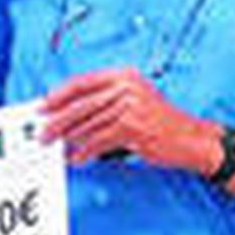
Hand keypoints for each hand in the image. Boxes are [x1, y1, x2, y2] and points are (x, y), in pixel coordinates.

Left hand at [40, 67, 208, 170]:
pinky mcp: (133, 128)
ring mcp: (131, 107)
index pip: (84, 81)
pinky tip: (77, 158)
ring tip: (56, 146)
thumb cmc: (162, 123)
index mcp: (125, 76)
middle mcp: (127, 87)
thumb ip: (106, 102)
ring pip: (89, 124)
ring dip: (69, 139)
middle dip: (58, 120)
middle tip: (43, 132)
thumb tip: (72, 115)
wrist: (191, 138)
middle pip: (82, 104)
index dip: (60, 94)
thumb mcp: (135, 100)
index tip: (44, 105)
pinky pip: (100, 141)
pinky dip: (85, 152)